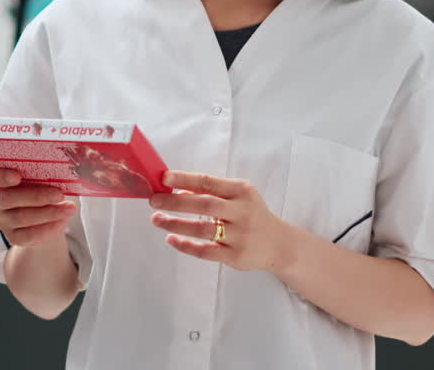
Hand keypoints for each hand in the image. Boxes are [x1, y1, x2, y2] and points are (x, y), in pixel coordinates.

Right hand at [0, 166, 77, 247]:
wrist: (46, 213)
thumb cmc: (42, 185)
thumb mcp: (40, 174)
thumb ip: (41, 169)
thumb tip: (60, 166)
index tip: (17, 176)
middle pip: (6, 199)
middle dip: (35, 196)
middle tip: (60, 193)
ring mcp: (3, 220)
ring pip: (20, 218)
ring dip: (48, 213)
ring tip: (69, 208)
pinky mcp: (13, 236)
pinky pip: (28, 236)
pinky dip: (48, 228)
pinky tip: (63, 220)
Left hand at [149, 170, 293, 272]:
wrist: (279, 244)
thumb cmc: (252, 215)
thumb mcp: (239, 196)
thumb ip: (213, 192)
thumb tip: (178, 189)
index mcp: (242, 191)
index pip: (209, 182)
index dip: (185, 179)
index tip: (164, 178)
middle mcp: (242, 212)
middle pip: (204, 204)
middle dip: (175, 202)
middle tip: (154, 200)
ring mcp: (240, 235)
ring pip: (202, 229)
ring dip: (175, 224)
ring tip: (157, 219)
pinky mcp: (235, 256)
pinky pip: (206, 251)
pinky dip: (186, 245)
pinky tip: (171, 239)